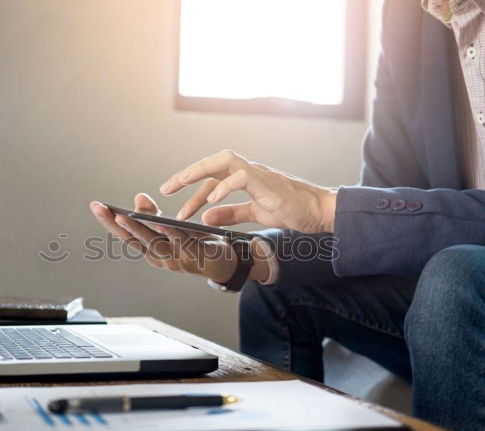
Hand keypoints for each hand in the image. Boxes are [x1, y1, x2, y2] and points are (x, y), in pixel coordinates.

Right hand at [89, 194, 271, 282]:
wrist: (224, 261)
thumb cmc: (195, 242)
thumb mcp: (171, 227)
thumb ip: (154, 215)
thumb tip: (138, 197)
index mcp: (151, 251)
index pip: (125, 236)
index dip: (109, 222)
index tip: (96, 206)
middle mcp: (159, 258)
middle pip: (133, 240)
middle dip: (115, 224)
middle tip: (100, 208)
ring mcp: (176, 260)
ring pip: (153, 243)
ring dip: (137, 229)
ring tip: (122, 216)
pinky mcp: (194, 257)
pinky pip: (180, 242)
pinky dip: (168, 233)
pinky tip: (159, 221)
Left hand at [160, 150, 337, 232]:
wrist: (318, 212)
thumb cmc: (290, 209)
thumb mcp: (254, 213)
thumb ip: (230, 213)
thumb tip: (205, 216)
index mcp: (244, 177)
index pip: (211, 177)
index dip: (189, 187)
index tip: (170, 198)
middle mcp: (248, 170)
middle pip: (212, 162)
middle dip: (187, 174)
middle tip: (166, 189)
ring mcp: (258, 173)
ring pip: (224, 161)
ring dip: (199, 172)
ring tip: (180, 186)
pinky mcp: (268, 182)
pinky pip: (242, 177)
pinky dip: (224, 187)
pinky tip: (210, 201)